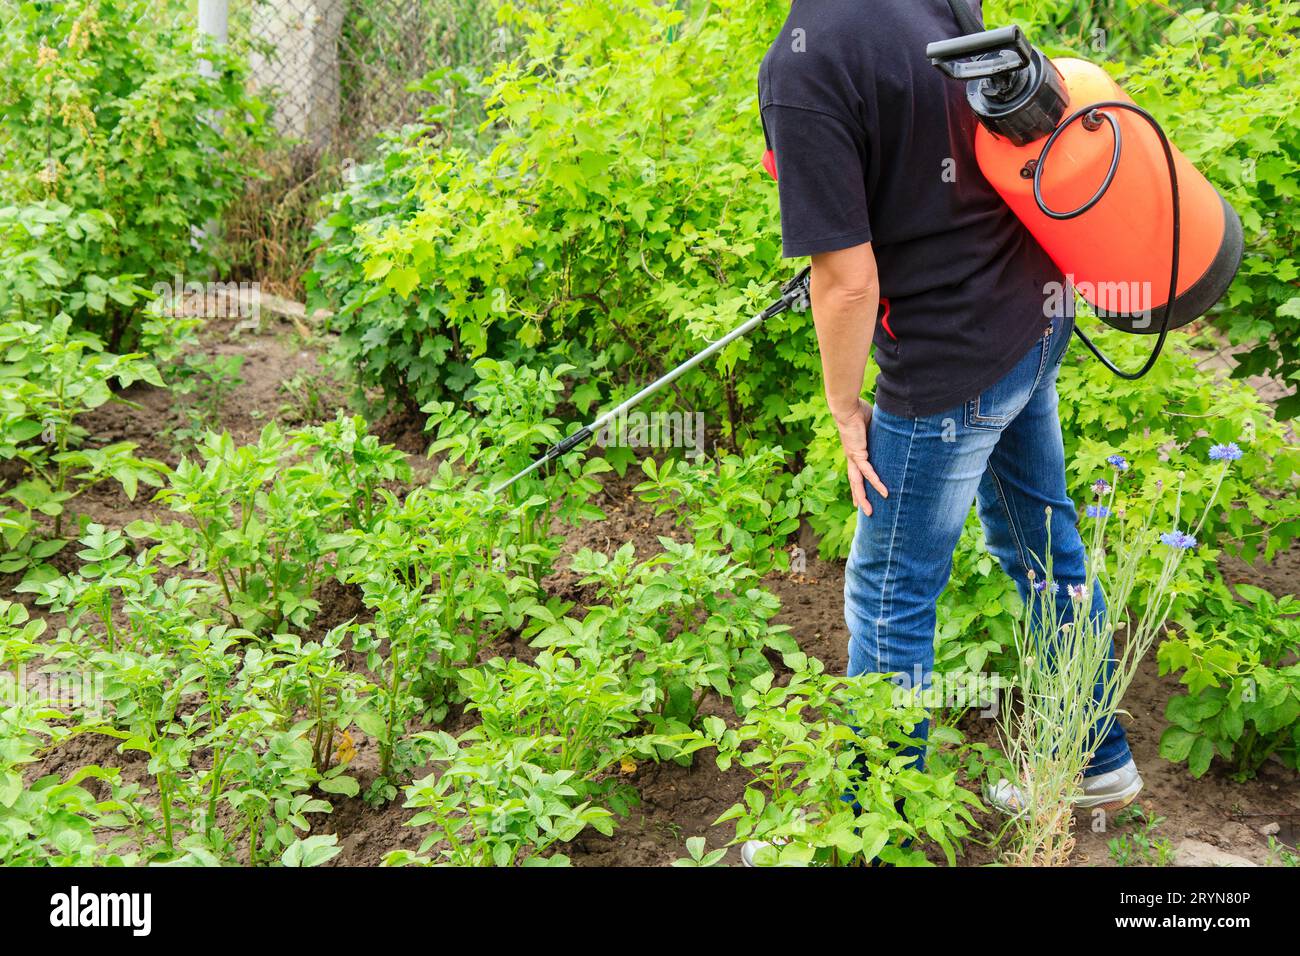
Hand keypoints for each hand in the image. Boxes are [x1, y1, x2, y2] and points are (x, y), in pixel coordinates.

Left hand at [832, 398, 888, 515]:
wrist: (847, 407)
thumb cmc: (858, 411)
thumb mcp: (873, 425)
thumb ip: (880, 431)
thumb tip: (894, 428)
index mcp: (854, 452)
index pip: (856, 473)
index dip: (858, 485)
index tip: (860, 497)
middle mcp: (852, 458)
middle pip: (855, 483)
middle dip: (859, 498)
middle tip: (866, 511)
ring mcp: (854, 458)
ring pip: (858, 483)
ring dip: (864, 498)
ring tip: (870, 512)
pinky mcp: (858, 455)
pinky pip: (868, 473)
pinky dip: (876, 483)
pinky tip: (883, 493)